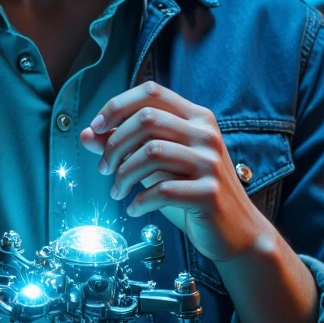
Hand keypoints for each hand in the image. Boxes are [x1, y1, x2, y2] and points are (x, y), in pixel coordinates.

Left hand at [80, 81, 261, 264]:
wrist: (237, 230)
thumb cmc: (193, 193)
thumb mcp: (159, 165)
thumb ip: (127, 146)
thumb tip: (87, 134)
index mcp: (196, 118)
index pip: (151, 92)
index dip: (117, 105)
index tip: (97, 127)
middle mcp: (206, 134)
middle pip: (146, 119)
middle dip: (114, 144)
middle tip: (104, 168)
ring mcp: (210, 162)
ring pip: (151, 152)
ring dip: (123, 174)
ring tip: (117, 191)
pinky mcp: (209, 193)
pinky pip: (162, 190)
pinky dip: (140, 201)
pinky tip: (135, 208)